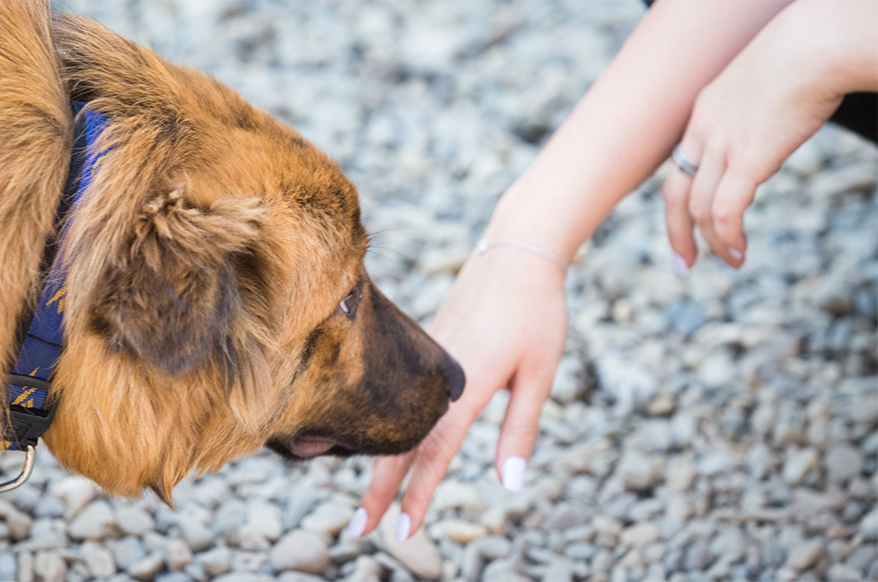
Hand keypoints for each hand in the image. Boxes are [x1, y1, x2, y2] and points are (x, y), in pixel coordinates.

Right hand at [348, 244, 567, 540]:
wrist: (516, 250)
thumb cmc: (538, 311)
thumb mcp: (540, 373)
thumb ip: (521, 429)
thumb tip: (509, 484)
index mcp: (466, 383)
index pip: (434, 451)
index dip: (418, 494)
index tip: (401, 530)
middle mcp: (435, 374)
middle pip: (401, 442)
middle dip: (380, 490)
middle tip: (360, 530)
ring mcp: (426, 359)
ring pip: (395, 418)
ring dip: (380, 462)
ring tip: (369, 499)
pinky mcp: (427, 348)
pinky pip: (399, 395)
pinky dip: (387, 427)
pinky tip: (386, 443)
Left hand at [663, 0, 860, 270]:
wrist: (813, 46)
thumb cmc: (802, 57)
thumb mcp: (761, 86)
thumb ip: (753, 116)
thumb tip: (766, 137)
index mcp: (703, 113)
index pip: (679, 167)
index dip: (679, 202)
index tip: (686, 227)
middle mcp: (704, 131)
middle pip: (675, 194)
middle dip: (678, 234)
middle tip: (685, 265)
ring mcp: (722, 145)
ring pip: (700, 208)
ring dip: (714, 242)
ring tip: (732, 261)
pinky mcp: (747, 159)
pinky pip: (725, 209)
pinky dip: (728, 235)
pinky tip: (739, 250)